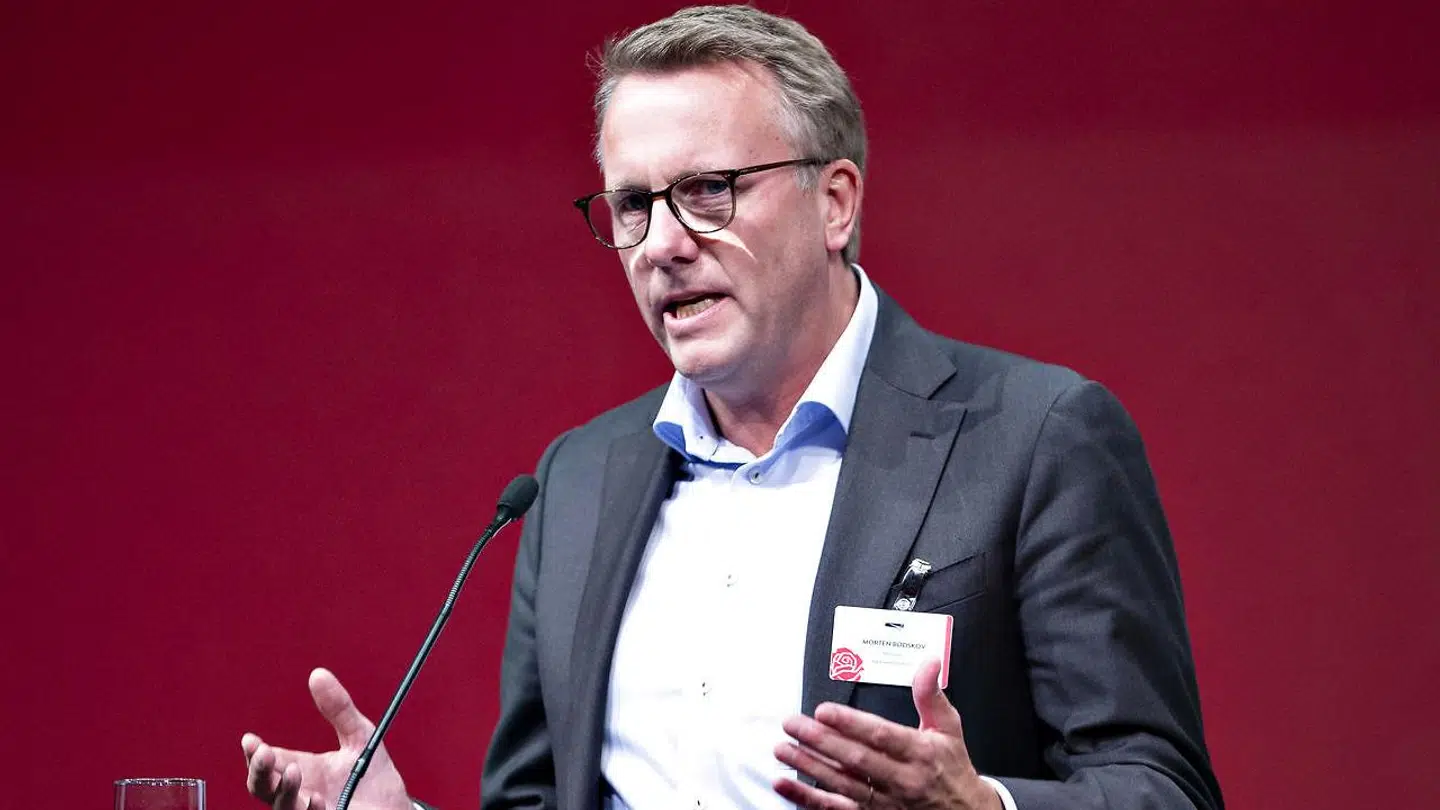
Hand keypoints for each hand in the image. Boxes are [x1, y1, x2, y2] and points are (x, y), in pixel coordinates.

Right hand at [242, 668, 410, 809]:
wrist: (395, 806)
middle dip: (259, 770)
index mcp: (302, 769)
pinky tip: (316, 799)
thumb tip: (318, 674)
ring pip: (281, 807)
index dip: (255, 752)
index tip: (251, 739)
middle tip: (264, 753)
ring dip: (283, 791)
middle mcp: (299, 793)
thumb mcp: (358, 734)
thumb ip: (338, 708)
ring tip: (294, 771)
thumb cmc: (372, 775)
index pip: (269, 762)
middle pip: (263, 786)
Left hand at [773, 659, 1001, 809]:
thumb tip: (929, 663)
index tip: (824, 710)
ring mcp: (885, 802)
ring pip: (841, 785)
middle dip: (820, 740)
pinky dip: (808, 798)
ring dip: (809, 767)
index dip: (851, 724)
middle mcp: (901, 780)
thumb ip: (931, 695)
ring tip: (783, 749)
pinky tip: (786, 785)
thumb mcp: (949, 728)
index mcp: (920, 753)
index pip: (881, 736)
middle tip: (793, 723)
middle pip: (855, 760)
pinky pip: (837, 809)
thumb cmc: (952, 769)